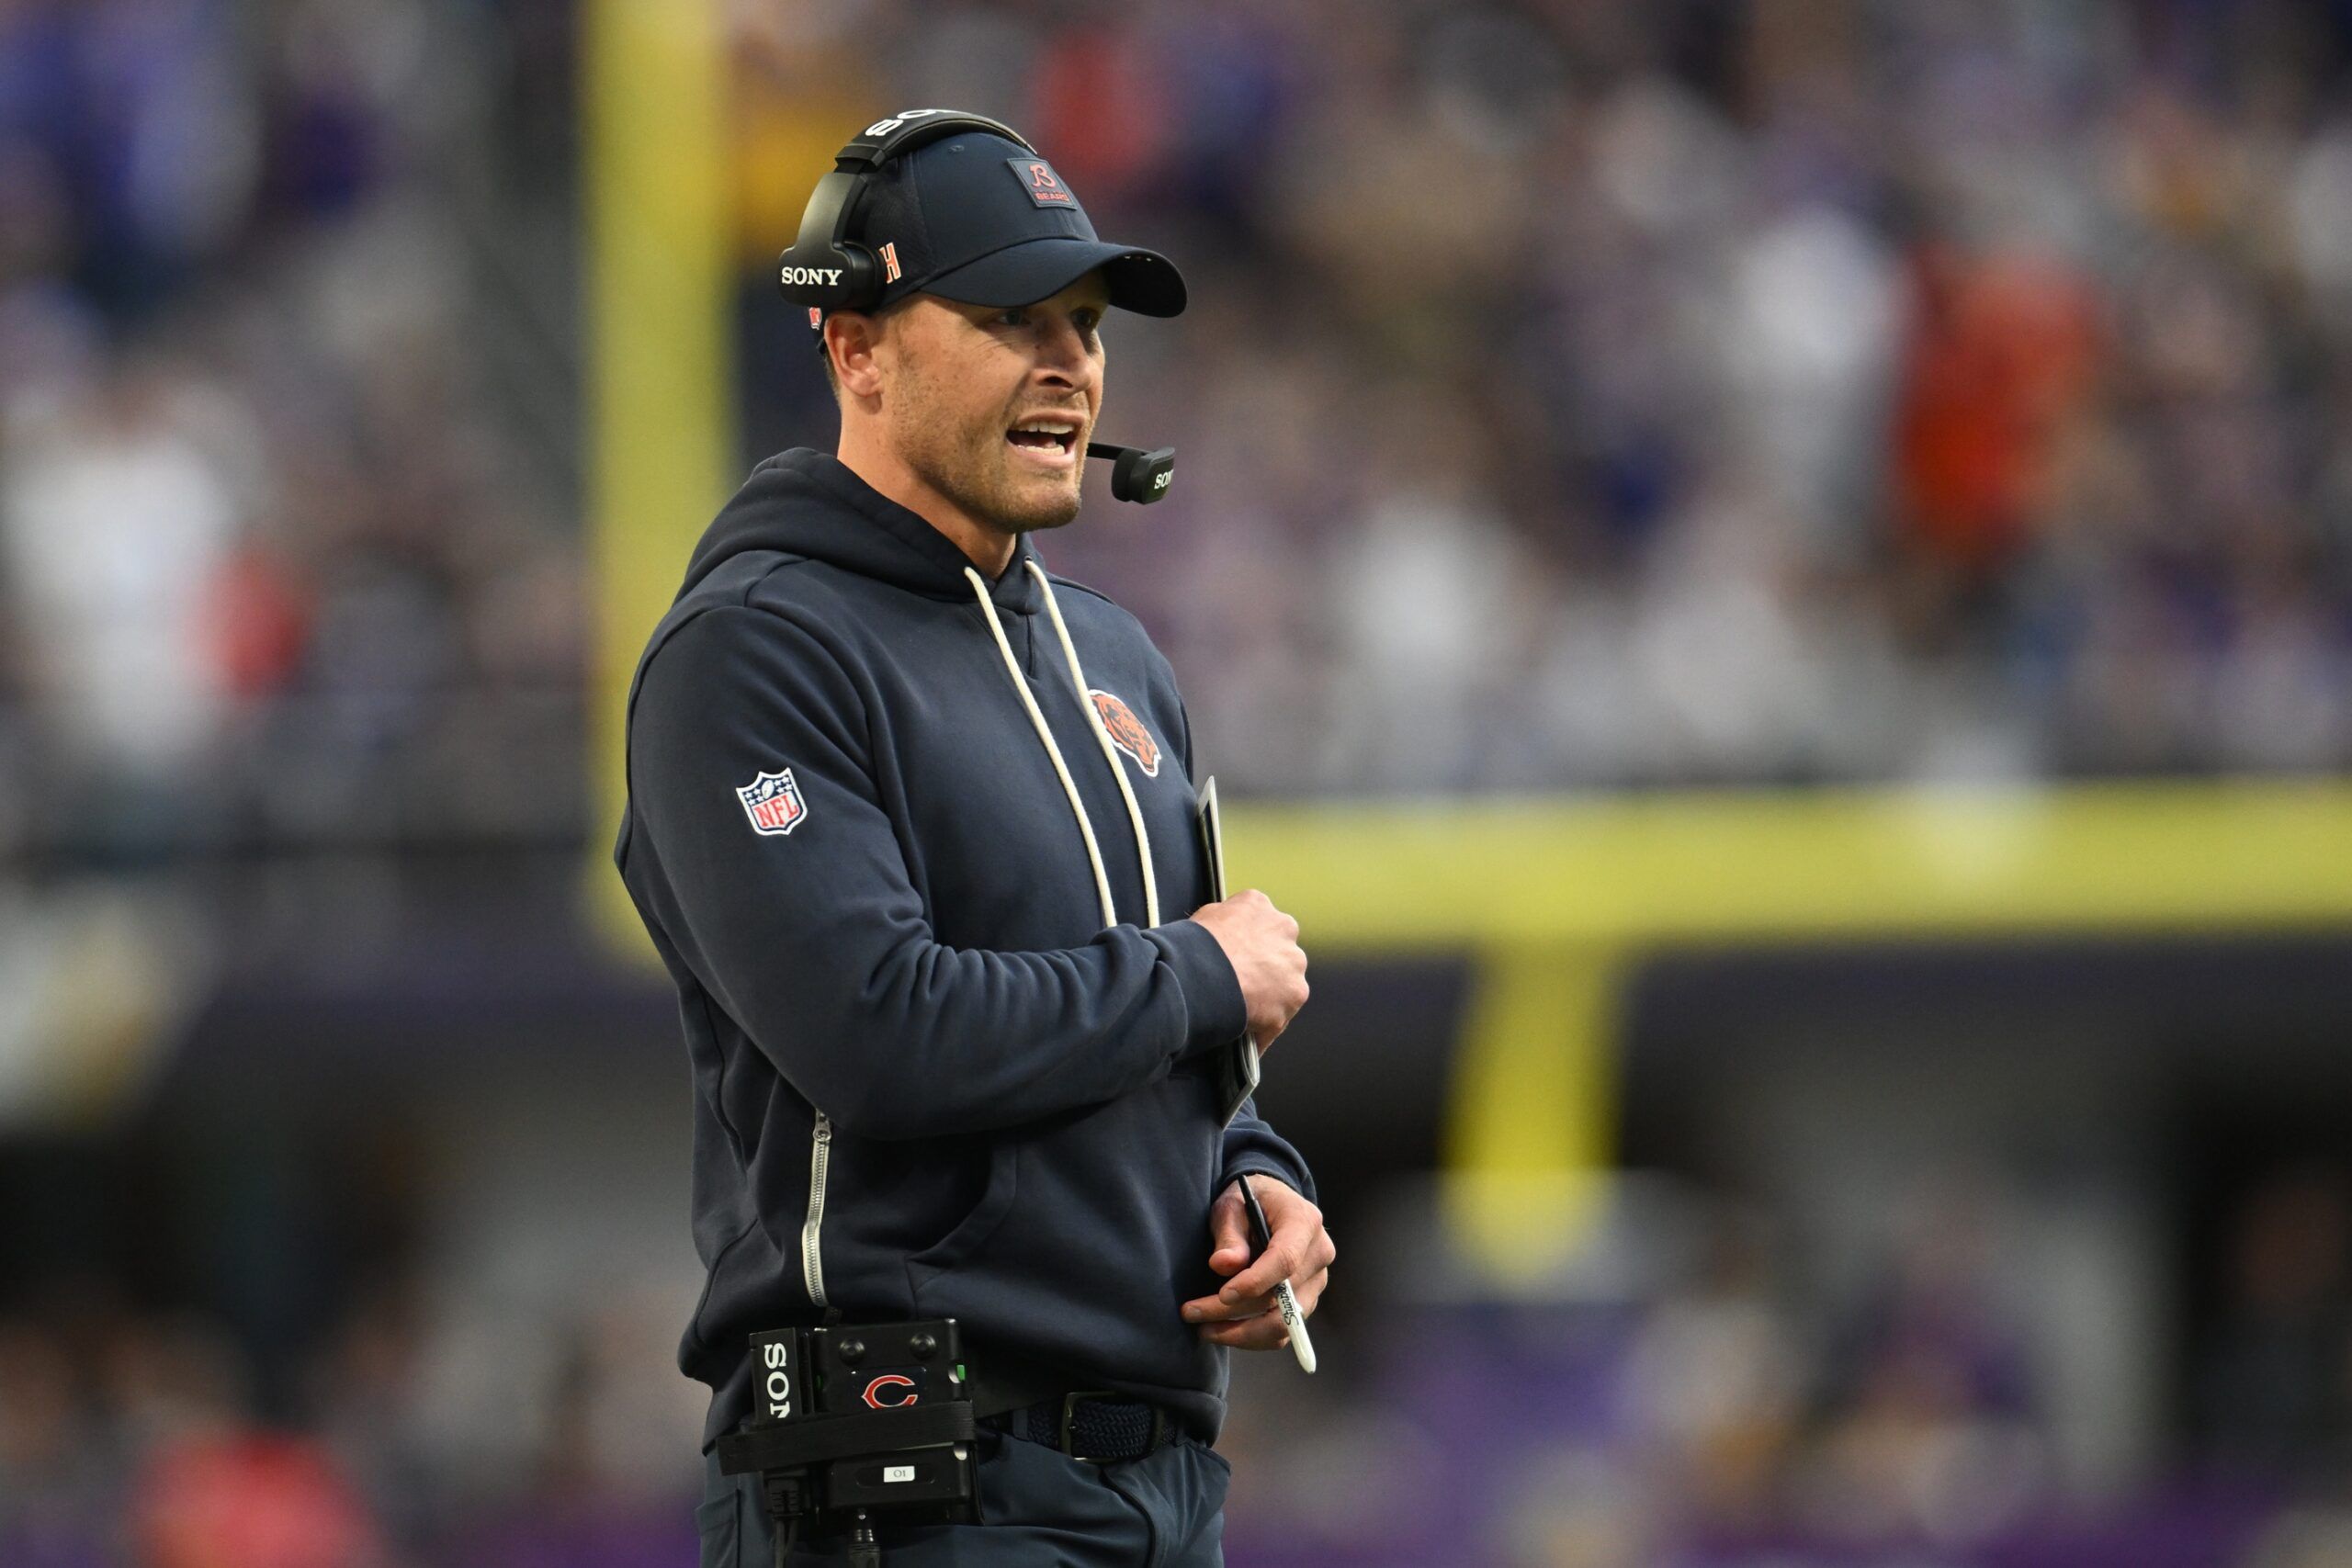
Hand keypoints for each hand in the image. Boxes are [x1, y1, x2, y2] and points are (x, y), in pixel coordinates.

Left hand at [1180, 1177, 1332, 1349]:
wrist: (1271, 1204)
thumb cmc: (1248, 1200)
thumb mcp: (1231, 1205)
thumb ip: (1229, 1234)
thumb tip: (1223, 1265)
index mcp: (1304, 1222)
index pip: (1285, 1260)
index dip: (1255, 1282)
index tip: (1222, 1294)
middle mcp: (1319, 1254)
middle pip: (1281, 1297)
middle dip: (1233, 1312)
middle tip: (1191, 1313)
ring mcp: (1316, 1281)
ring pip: (1284, 1323)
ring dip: (1242, 1333)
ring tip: (1203, 1330)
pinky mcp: (1307, 1300)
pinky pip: (1283, 1330)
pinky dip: (1252, 1337)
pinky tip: (1223, 1330)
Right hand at [1187, 890, 1308, 1051]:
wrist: (1200, 975)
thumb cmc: (1193, 948)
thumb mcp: (1203, 919)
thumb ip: (1223, 922)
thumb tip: (1223, 934)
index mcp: (1258, 905)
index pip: (1259, 924)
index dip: (1246, 945)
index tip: (1236, 959)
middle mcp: (1284, 928)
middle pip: (1279, 952)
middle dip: (1265, 969)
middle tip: (1240, 985)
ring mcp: (1293, 963)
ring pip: (1286, 983)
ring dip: (1270, 997)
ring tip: (1241, 1012)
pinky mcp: (1295, 994)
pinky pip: (1279, 1016)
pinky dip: (1265, 1027)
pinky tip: (1245, 1034)